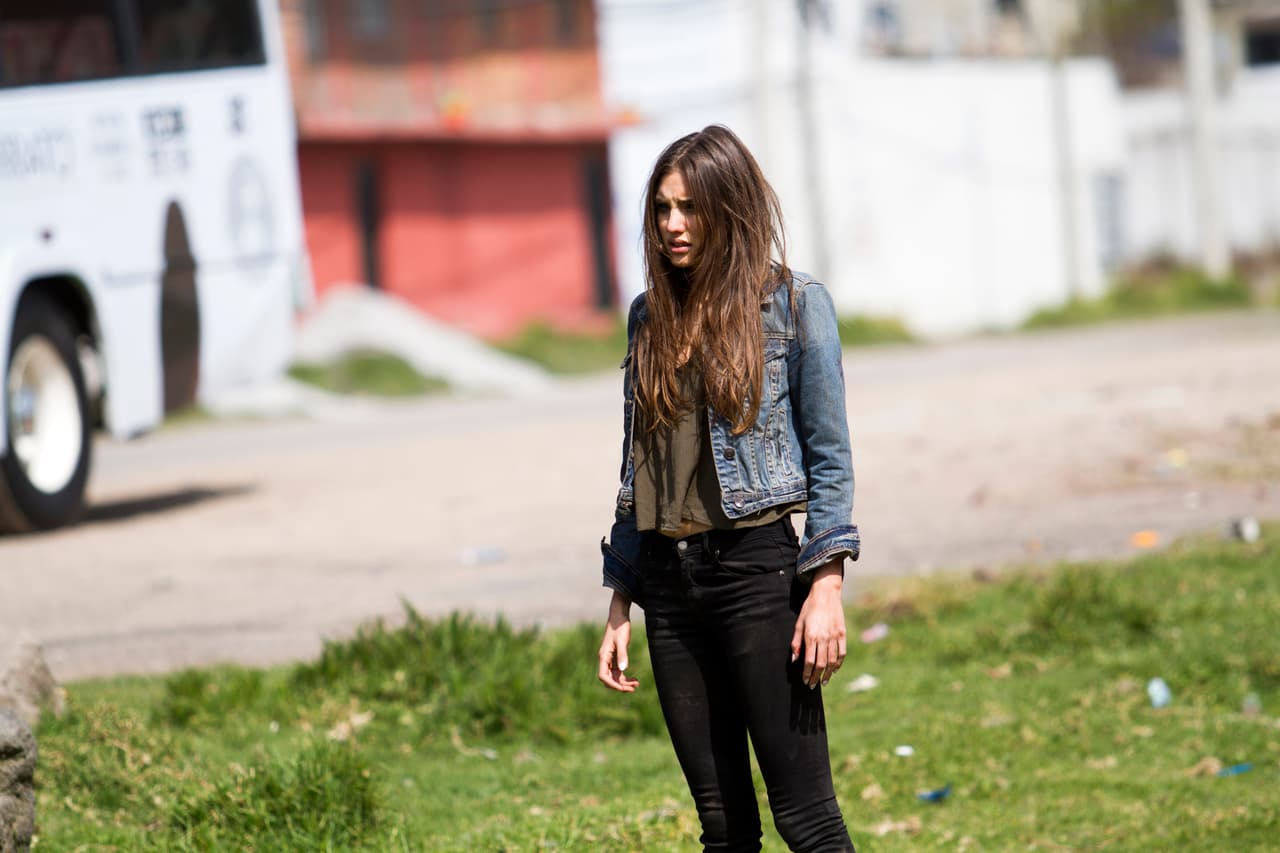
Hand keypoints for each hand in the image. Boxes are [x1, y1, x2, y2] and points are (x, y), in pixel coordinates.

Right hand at [597, 591, 639, 692]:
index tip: (623, 688)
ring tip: (636, 684)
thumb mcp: (622, 641)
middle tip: (633, 688)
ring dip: (624, 683)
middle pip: (609, 679)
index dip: (612, 684)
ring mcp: (610, 659)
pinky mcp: (616, 657)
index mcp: (603, 656)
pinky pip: (619, 672)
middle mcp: (605, 660)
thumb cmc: (620, 627)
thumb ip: (622, 655)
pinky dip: (625, 677)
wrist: (619, 616)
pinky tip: (635, 679)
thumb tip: (623, 670)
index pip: (603, 676)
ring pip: (615, 677)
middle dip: (620, 685)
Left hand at [790, 561, 846, 688]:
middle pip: (821, 664)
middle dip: (816, 677)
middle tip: (813, 685)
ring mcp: (834, 636)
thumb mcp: (798, 624)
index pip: (809, 661)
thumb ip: (796, 643)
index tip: (805, 680)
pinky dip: (839, 663)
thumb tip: (795, 660)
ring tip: (824, 681)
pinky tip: (835, 669)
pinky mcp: (842, 634)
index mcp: (811, 636)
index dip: (807, 673)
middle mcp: (823, 638)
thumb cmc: (809, 609)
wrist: (826, 594)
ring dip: (828, 673)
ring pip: (833, 661)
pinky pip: (842, 652)